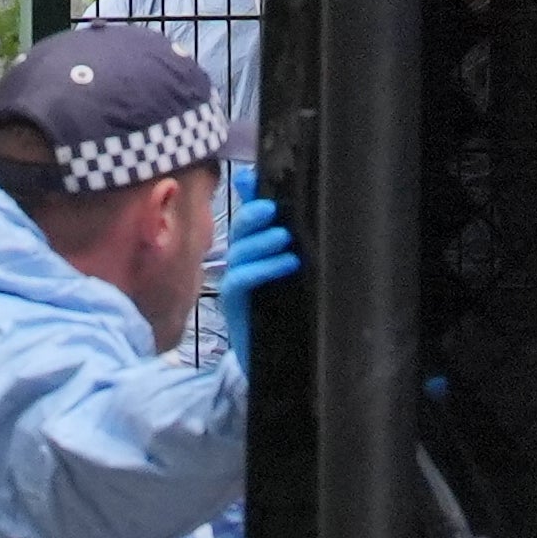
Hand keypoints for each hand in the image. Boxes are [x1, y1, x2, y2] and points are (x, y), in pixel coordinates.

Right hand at [215, 169, 301, 359]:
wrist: (283, 359)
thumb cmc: (291, 311)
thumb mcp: (300, 271)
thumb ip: (297, 242)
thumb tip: (299, 215)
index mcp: (257, 249)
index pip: (251, 215)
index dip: (249, 195)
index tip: (253, 179)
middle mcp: (243, 261)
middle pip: (241, 230)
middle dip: (253, 215)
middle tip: (271, 209)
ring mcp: (237, 282)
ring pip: (241, 252)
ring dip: (261, 242)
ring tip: (284, 237)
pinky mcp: (236, 303)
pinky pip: (241, 281)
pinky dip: (262, 269)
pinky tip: (286, 263)